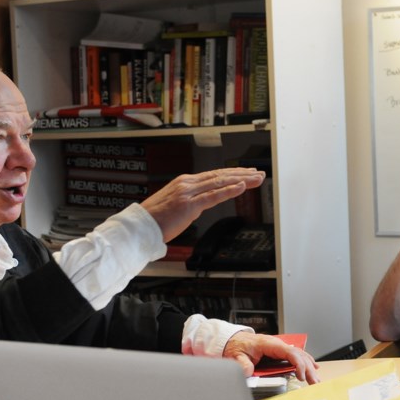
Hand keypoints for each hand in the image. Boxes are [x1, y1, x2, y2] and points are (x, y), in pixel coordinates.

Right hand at [141, 168, 264, 241]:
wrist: (140, 226)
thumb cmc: (155, 219)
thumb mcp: (175, 205)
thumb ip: (190, 202)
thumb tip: (202, 203)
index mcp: (185, 182)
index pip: (214, 175)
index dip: (232, 173)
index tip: (246, 173)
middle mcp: (188, 183)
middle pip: (220, 175)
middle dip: (242, 174)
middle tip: (259, 173)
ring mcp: (188, 193)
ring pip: (220, 182)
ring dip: (241, 180)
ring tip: (256, 179)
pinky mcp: (189, 205)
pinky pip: (213, 196)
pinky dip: (229, 190)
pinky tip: (242, 187)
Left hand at [223, 332, 320, 383]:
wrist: (234, 340)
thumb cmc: (237, 346)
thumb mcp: (237, 356)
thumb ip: (243, 364)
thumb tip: (248, 372)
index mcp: (269, 344)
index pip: (289, 352)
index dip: (298, 364)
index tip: (302, 376)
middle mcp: (277, 345)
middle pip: (298, 355)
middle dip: (308, 368)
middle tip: (314, 382)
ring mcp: (279, 348)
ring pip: (299, 355)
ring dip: (309, 367)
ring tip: (316, 380)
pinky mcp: (279, 352)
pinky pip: (296, 355)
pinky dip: (306, 361)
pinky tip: (314, 367)